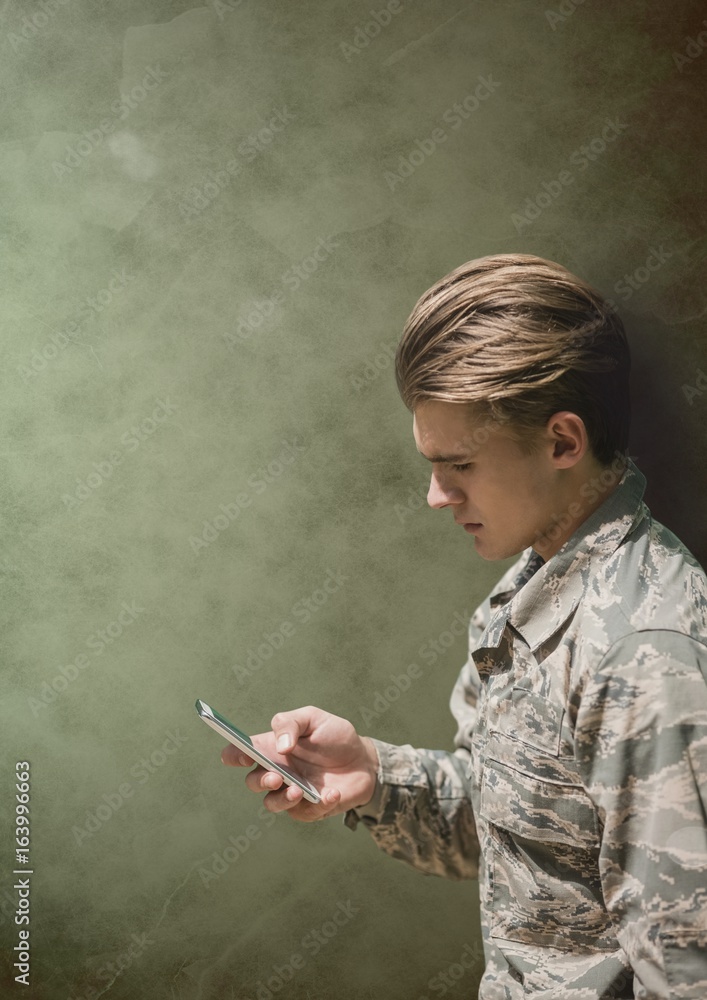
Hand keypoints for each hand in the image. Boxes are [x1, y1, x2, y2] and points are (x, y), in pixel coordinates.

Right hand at [221, 705, 379, 821]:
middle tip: (277, 777)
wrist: (364, 760)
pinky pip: (304, 813)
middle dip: (260, 781)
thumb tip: (280, 745)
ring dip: (281, 799)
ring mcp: (290, 792)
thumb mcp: (314, 718)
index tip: (242, 756)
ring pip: (272, 804)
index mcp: (271, 747)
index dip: (233, 755)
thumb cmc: (335, 736)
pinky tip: (332, 793)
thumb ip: (292, 723)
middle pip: (253, 782)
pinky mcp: (308, 809)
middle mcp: (277, 771)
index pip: (240, 752)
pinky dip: (318, 804)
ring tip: (298, 791)